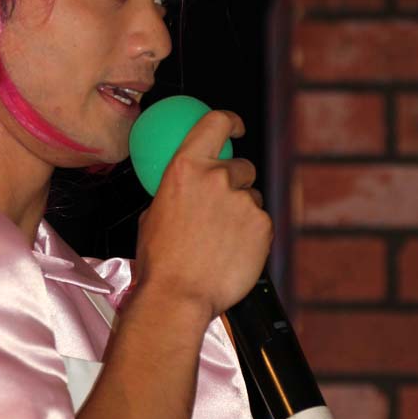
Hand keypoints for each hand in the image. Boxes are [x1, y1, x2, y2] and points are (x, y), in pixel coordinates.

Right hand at [133, 109, 272, 320]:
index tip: (236, 128)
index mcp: (185, 168)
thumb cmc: (161, 262)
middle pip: (241, 167)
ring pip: (251, 199)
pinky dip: (251, 236)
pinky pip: (261, 223)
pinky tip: (231, 253)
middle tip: (221, 212)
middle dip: (235, 184)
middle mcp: (217, 178)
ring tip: (221, 242)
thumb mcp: (154, 214)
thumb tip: (187, 191)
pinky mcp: (263, 225)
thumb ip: (177, 192)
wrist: (178, 296)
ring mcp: (243, 201)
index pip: (215, 123)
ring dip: (241, 214)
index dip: (230, 122)